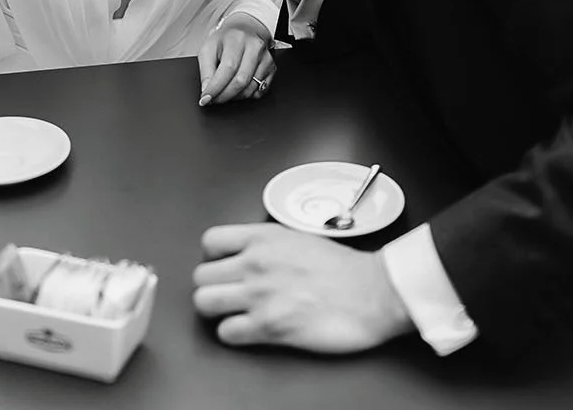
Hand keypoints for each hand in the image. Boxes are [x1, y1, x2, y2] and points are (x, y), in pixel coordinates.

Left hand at [192, 224, 413, 353]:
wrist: (371, 292)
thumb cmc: (343, 267)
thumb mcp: (299, 237)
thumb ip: (268, 244)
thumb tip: (249, 254)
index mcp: (263, 237)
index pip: (210, 241)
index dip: (214, 258)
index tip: (224, 267)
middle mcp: (255, 263)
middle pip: (201, 276)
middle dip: (212, 287)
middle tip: (229, 294)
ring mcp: (259, 295)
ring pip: (204, 303)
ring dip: (217, 311)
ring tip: (234, 313)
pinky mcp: (268, 327)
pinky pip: (226, 333)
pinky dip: (233, 334)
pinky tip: (250, 331)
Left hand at [197, 13, 274, 107]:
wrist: (244, 30)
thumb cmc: (225, 41)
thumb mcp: (208, 49)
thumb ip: (206, 71)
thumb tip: (207, 92)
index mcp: (236, 39)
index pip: (228, 68)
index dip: (216, 87)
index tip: (205, 99)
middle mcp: (254, 47)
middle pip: (240, 80)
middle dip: (224, 95)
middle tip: (214, 99)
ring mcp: (266, 57)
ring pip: (251, 88)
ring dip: (235, 97)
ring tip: (225, 91)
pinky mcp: (272, 67)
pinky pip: (260, 91)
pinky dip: (247, 95)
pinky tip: (239, 88)